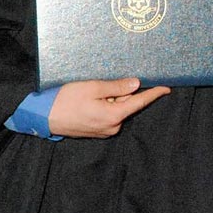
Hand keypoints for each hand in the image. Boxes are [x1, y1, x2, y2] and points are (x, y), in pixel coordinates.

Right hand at [46, 78, 170, 137]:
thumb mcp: (92, 87)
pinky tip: (90, 99)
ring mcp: (105, 130)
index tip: (166, 89)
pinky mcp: (97, 130)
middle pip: (126, 104)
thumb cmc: (67, 100)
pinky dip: (105, 105)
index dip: (154, 94)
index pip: (139, 103)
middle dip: (121, 92)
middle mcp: (113, 126)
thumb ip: (116, 87)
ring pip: (116, 109)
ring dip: (110, 98)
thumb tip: (136, 84)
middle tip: (103, 82)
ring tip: (92, 91)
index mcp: (114, 116)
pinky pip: (108, 114)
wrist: (46, 117)